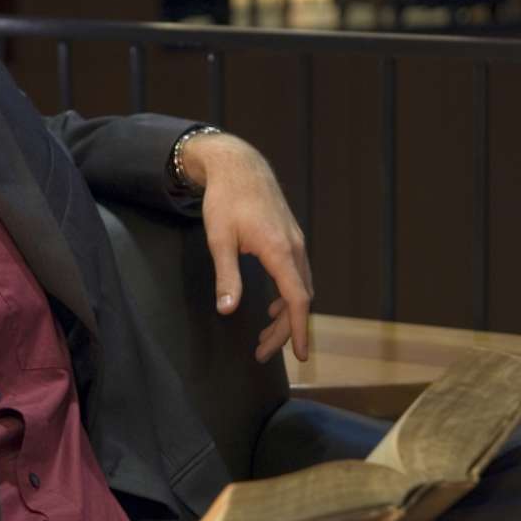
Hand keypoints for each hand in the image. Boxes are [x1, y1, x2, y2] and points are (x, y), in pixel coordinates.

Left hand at [182, 132, 312, 362]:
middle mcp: (294, 248)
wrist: (238, 164)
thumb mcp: (219, 240)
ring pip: (300, 287)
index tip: (301, 356)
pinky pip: (297, 274)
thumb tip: (228, 310)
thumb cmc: (225, 200)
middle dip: (284, 330)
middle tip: (262, 353)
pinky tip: (274, 305)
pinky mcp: (290, 237)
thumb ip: (226, 277)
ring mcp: (295, 242)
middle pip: (299, 299)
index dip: (298, 330)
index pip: (297, 300)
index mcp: (279, 251)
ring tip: (266, 336)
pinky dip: (288, 295)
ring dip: (286, 314)